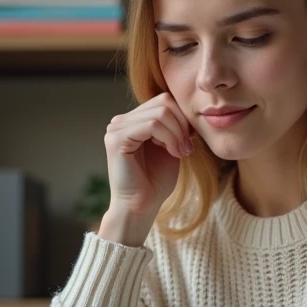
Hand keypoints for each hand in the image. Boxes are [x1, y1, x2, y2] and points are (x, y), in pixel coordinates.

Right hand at [99, 93, 193, 246]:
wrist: (142, 206)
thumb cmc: (155, 181)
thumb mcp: (170, 146)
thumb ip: (174, 126)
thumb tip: (187, 109)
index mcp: (133, 121)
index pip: (163, 100)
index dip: (182, 117)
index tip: (190, 141)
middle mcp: (121, 121)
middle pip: (163, 102)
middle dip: (182, 124)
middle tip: (187, 148)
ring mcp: (116, 128)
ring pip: (160, 113)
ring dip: (177, 134)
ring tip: (181, 153)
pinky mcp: (116, 138)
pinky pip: (151, 124)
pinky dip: (168, 138)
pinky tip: (172, 153)